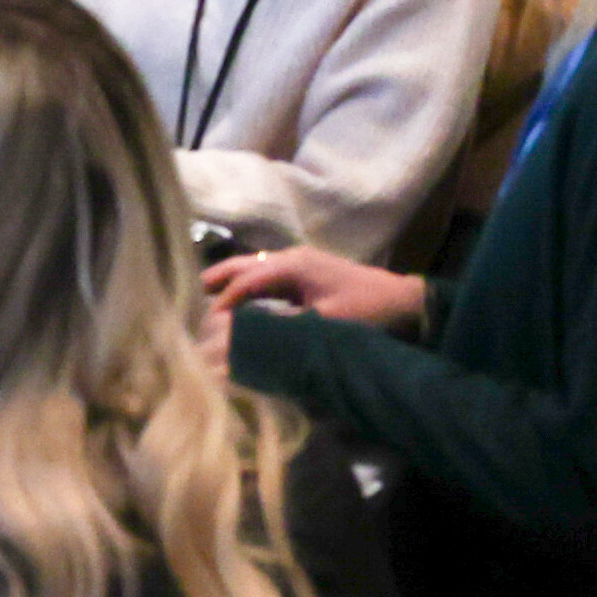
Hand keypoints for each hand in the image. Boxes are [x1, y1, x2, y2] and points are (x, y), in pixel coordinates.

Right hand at [201, 245, 424, 332]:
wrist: (404, 302)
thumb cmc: (366, 310)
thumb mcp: (325, 323)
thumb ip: (284, 328)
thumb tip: (249, 338)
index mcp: (294, 265)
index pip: (248, 279)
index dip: (225, 300)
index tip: (205, 321)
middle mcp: (293, 258)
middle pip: (248, 264)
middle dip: (221, 278)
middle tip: (193, 292)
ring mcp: (302, 264)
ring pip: (258, 267)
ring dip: (235, 279)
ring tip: (209, 293)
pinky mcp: (310, 275)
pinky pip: (270, 276)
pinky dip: (252, 285)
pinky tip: (244, 299)